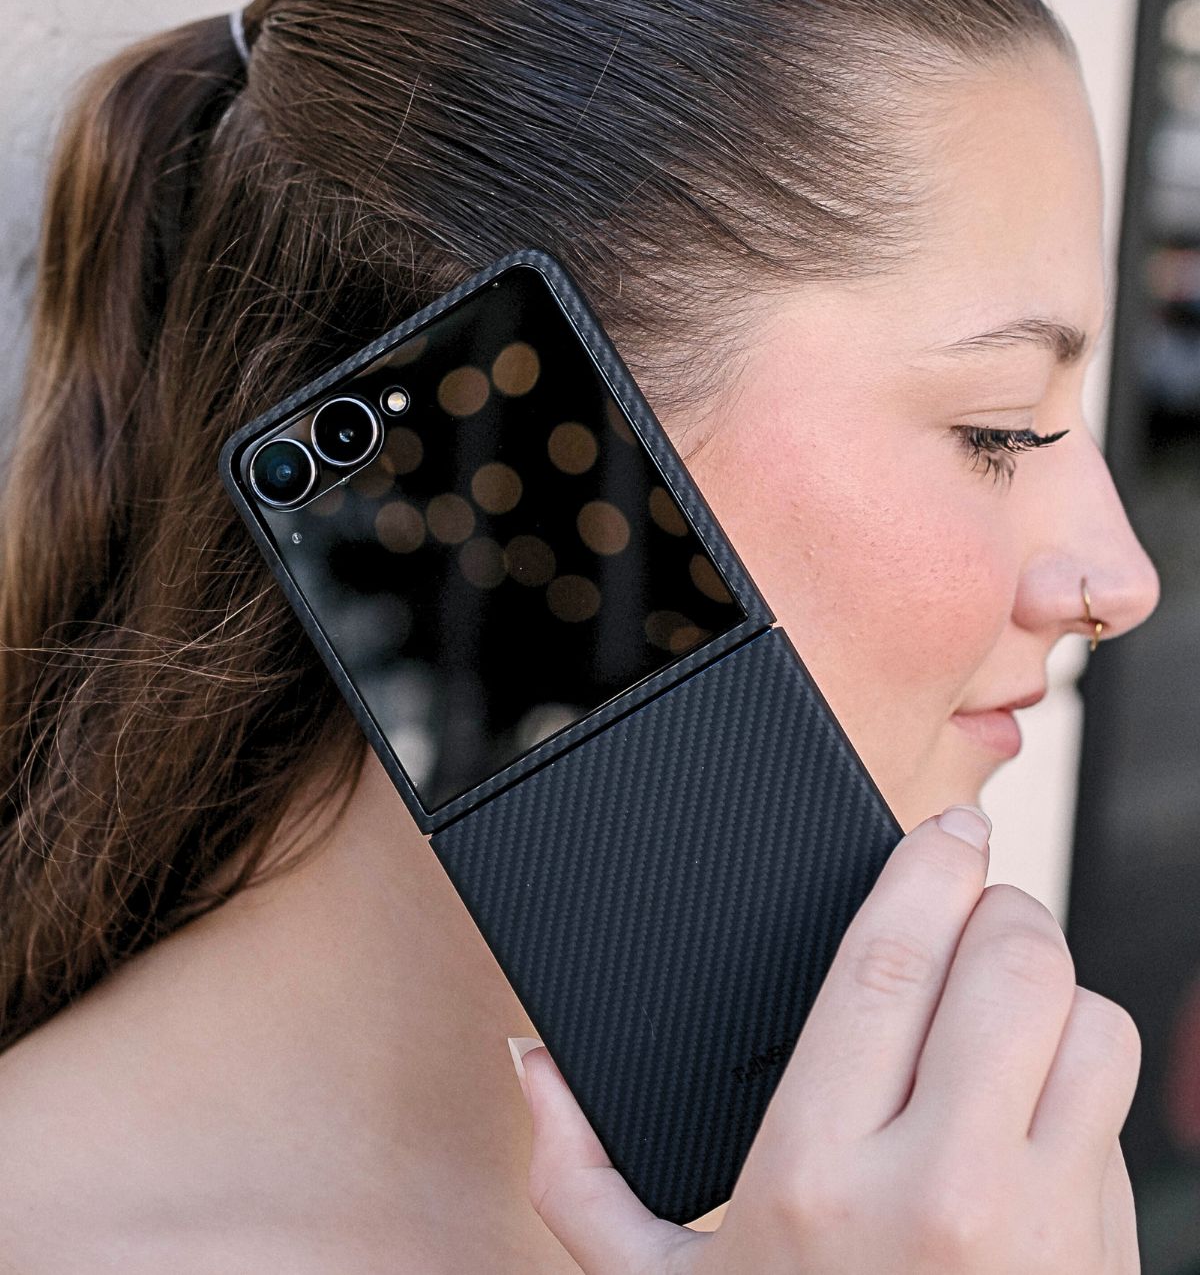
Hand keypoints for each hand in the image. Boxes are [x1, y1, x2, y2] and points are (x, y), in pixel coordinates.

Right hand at [509, 805, 1140, 1272]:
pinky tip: (1027, 1099)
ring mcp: (1040, 1227)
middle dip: (1000, 908)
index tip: (946, 829)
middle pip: (1010, 965)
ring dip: (1053, 989)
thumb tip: (535, 1064)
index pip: (891, 963)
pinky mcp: (1105, 1254)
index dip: (927, 869)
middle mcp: (940, 1195)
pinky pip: (1116, 1107)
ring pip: (1089, 1022)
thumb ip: (580, 1177)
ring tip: (1001, 1006)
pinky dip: (1080, 1070)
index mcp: (815, 1177)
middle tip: (971, 908)